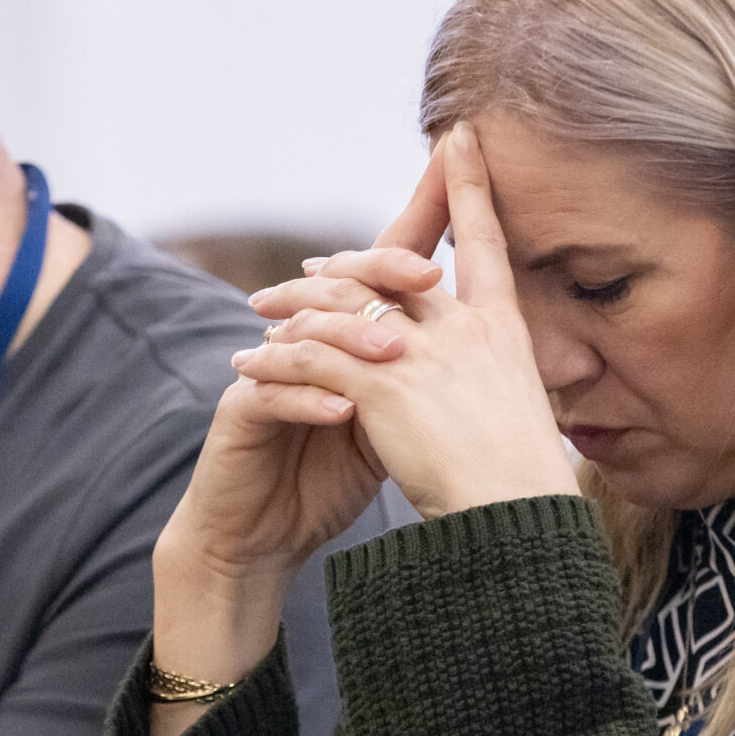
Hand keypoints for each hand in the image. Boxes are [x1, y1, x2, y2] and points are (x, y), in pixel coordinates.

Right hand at [144, 154, 446, 708]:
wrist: (263, 536)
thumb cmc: (329, 478)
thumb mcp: (392, 424)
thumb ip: (423, 382)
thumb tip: (495, 351)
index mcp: (343, 337)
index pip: (380, 274)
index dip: (414, 235)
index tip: (458, 199)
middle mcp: (303, 340)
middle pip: (343, 286)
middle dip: (384, 275)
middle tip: (430, 276)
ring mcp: (266, 370)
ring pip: (309, 334)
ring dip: (354, 340)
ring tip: (395, 354)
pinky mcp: (239, 411)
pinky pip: (273, 394)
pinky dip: (311, 400)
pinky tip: (345, 411)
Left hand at [235, 128, 575, 520]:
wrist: (516, 516)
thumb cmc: (524, 483)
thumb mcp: (518, 413)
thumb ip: (489, 380)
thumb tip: (484, 381)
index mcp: (500, 329)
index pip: (485, 241)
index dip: (470, 186)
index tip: (459, 138)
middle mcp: (462, 326)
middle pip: (391, 266)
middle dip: (343, 262)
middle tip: (304, 269)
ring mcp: (421, 350)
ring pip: (341, 302)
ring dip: (295, 303)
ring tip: (260, 311)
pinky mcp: (381, 383)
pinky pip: (311, 355)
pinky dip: (276, 356)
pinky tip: (249, 364)